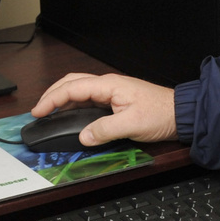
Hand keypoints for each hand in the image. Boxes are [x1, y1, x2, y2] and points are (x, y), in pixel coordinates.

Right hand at [31, 73, 177, 144]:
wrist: (180, 114)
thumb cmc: (161, 114)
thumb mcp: (132, 124)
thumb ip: (105, 130)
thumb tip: (83, 137)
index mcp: (109, 86)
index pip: (72, 88)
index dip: (52, 99)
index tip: (38, 111)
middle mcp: (108, 86)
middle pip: (72, 83)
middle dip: (52, 95)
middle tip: (38, 110)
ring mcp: (111, 92)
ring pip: (79, 91)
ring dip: (62, 99)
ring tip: (50, 112)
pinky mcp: (115, 101)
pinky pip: (89, 100)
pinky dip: (74, 106)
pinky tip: (71, 116)